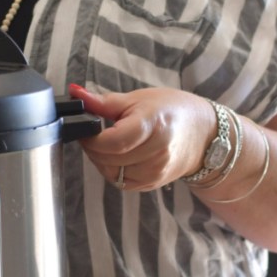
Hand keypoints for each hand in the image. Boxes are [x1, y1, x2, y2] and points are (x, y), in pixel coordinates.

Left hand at [67, 85, 214, 190]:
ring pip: (111, 172)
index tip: (84, 130)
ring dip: (100, 159)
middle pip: (109, 158)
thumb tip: (75, 93)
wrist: (202, 134)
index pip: (113, 142)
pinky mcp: (152, 183)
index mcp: (153, 125)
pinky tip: (116, 156)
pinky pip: (120, 181)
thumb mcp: (138, 99)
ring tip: (106, 143)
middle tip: (92, 135)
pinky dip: (111, 169)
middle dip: (93, 148)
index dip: (91, 139)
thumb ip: (104, 102)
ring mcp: (155, 171)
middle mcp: (157, 153)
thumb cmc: (171, 111)